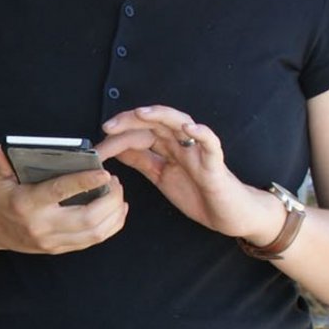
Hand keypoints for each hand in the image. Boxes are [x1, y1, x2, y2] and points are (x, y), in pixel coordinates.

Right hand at [0, 144, 128, 255]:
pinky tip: (117, 210)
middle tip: (116, 181)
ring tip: (118, 193)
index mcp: (26, 203)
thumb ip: (0, 161)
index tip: (105, 173)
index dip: (84, 182)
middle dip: (110, 199)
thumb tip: (6, 149)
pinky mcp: (58, 248)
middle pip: (87, 218)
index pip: (60, 192)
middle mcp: (41, 225)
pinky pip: (91, 241)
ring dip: (114, 214)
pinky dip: (110, 226)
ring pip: (94, 233)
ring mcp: (51, 241)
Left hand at [95, 106, 276, 242]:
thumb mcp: (162, 177)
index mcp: (168, 148)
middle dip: (131, 121)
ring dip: (161, 116)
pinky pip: (211, 144)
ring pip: (181, 124)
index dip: (120, 134)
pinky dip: (202, 133)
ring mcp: (200, 151)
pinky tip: (189, 129)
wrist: (231, 215)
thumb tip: (117, 149)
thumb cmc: (200, 194)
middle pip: (156, 122)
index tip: (98, 143)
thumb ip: (142, 161)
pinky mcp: (216, 164)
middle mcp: (183, 144)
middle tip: (108, 127)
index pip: (141, 132)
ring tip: (142, 114)